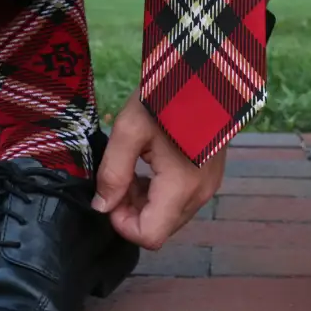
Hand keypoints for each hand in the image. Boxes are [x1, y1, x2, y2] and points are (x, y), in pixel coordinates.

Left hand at [92, 90, 225, 249]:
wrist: (205, 74)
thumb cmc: (166, 97)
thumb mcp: (129, 129)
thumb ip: (112, 172)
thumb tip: (102, 206)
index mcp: (181, 187)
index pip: (149, 236)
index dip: (122, 223)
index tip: (111, 194)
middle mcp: (200, 195)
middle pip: (159, 228)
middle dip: (131, 211)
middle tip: (119, 177)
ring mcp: (208, 187)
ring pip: (168, 217)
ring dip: (144, 202)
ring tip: (133, 167)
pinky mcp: (209, 178)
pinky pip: (180, 201)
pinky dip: (159, 193)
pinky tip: (150, 165)